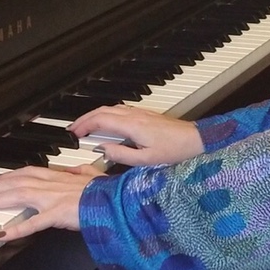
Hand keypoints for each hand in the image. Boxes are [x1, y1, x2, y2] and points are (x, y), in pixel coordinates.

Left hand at [0, 164, 102, 241]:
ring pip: (18, 196)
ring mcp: (52, 199)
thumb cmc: (107, 191)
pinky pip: (32, 223)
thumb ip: (82, 173)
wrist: (115, 201)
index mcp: (60, 176)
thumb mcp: (93, 176)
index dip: (10, 175)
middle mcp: (52, 184)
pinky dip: (15, 229)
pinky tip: (1, 235)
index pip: (28, 172)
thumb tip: (77, 170)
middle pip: (17, 182)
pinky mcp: (56, 214)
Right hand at [69, 105, 203, 166]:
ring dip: (95, 116)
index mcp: (132, 126)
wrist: (196, 140)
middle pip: (103, 111)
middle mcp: (134, 115)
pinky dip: (107, 115)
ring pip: (111, 108)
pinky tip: (105, 124)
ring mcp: (140, 113)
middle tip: (73, 129)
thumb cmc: (175, 152)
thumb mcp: (146, 160)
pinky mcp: (145, 115)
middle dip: (85, 118)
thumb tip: (103, 150)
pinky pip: (120, 110)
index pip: (101, 120)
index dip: (84, 125)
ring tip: (85, 127)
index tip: (73, 133)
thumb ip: (122, 155)